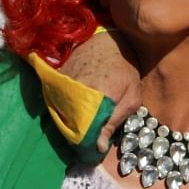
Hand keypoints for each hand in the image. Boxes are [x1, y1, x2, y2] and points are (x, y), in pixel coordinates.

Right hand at [60, 30, 140, 152]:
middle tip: (87, 137)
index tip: (92, 149)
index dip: (89, 143)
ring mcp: (63, 85)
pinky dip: (63, 107)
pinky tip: (72, 107)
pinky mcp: (56, 79)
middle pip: (71, 125)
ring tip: (80, 122)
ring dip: (69, 122)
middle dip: (78, 134)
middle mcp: (76, 92)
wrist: (106, 39)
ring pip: (61, 114)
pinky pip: (56, 101)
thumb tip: (99, 146)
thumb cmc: (125, 68)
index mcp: (98, 98)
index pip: (87, 132)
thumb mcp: (132, 97)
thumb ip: (115, 122)